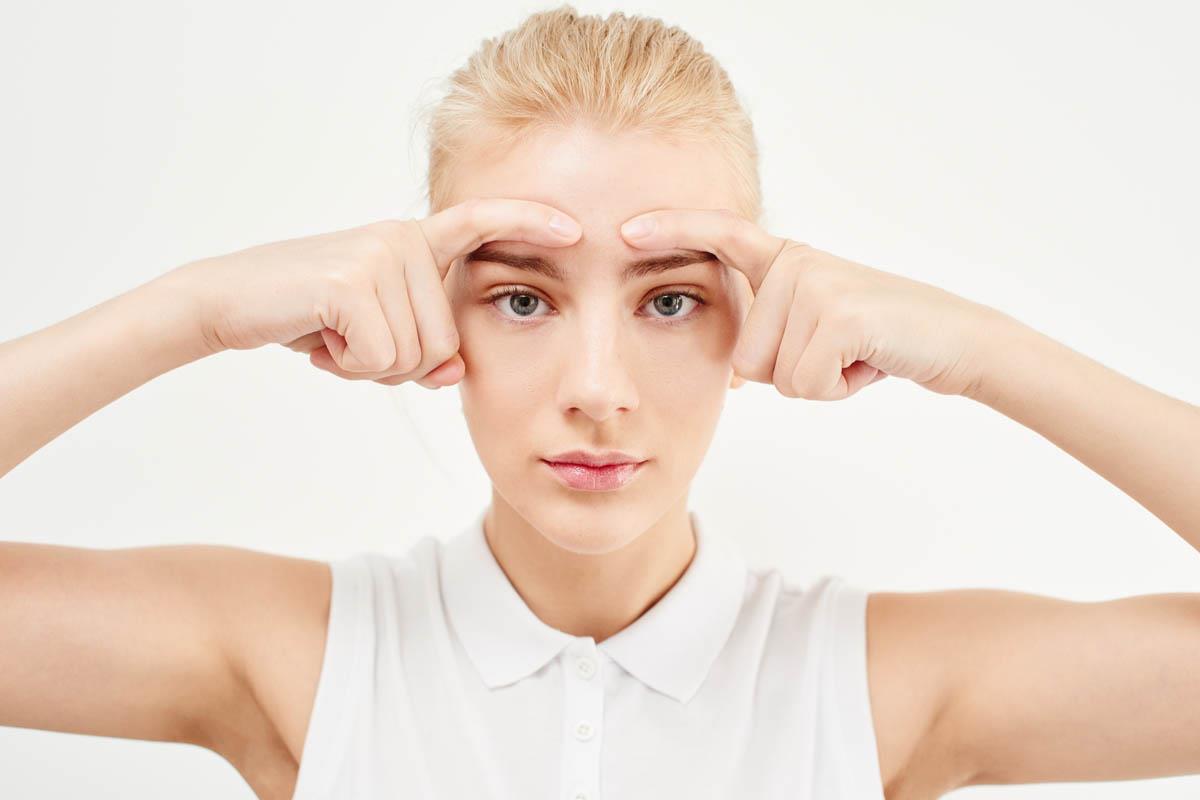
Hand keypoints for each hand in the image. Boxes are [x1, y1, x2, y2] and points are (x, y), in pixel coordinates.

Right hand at [160, 199, 581, 388]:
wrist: (228, 302)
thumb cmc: (307, 318)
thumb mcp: (374, 335)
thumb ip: (422, 350)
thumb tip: (451, 375)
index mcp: (412, 242)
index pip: (480, 224)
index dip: (528, 223)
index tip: (576, 229)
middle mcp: (402, 239)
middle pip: (446, 342)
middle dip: (399, 363)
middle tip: (347, 340)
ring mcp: (379, 256)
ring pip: (417, 356)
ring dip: (370, 366)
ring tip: (330, 335)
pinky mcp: (353, 282)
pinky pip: (383, 358)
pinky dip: (349, 366)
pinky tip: (318, 339)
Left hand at [619, 209, 1007, 398]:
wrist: (957, 341)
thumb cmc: (880, 342)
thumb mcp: (817, 330)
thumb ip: (774, 336)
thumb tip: (735, 376)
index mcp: (786, 261)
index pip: (721, 237)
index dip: (672, 230)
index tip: (623, 230)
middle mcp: (795, 263)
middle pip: (744, 357)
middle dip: (791, 373)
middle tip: (842, 350)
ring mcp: (815, 284)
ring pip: (773, 374)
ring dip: (818, 381)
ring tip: (857, 353)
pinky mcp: (838, 314)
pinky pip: (804, 384)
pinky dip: (839, 388)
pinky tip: (869, 361)